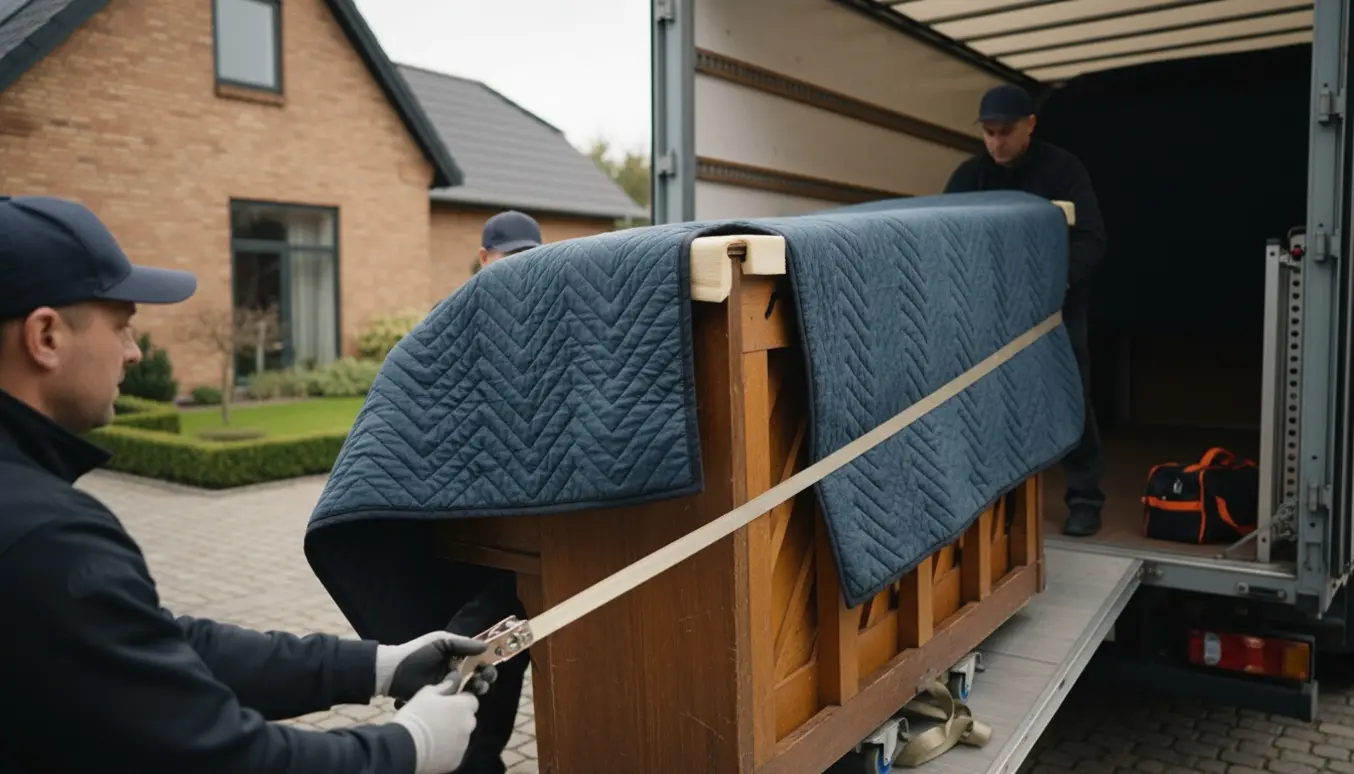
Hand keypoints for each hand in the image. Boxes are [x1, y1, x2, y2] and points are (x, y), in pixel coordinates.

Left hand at [376, 631, 498, 703]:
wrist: (395, 671)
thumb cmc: (418, 653)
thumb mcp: (441, 642)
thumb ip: (464, 644)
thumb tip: (487, 647)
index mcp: (456, 655)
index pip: (477, 659)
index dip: (486, 662)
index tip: (489, 664)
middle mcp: (456, 670)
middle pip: (478, 674)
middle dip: (486, 676)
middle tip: (485, 677)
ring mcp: (450, 686)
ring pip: (472, 688)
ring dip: (480, 687)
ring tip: (479, 686)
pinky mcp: (444, 700)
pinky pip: (459, 700)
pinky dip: (467, 698)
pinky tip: (467, 695)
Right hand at [390, 679, 478, 773]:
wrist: (404, 746)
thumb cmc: (415, 715)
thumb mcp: (426, 694)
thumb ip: (444, 686)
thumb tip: (454, 679)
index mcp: (463, 707)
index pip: (471, 701)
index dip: (460, 701)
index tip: (447, 704)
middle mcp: (468, 725)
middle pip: (468, 719)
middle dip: (458, 718)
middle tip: (438, 720)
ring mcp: (463, 745)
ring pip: (462, 736)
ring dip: (453, 734)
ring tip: (433, 735)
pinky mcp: (456, 761)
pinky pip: (455, 752)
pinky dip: (448, 750)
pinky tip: (433, 748)